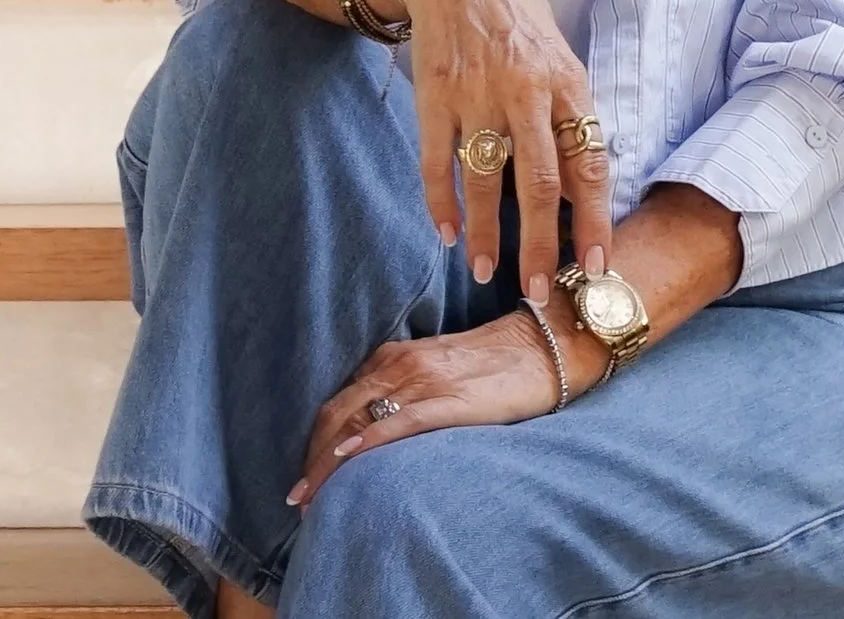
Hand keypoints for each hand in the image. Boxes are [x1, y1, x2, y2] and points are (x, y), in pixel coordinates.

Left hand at [286, 302, 606, 507]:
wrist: (545, 345)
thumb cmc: (493, 364)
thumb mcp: (436, 371)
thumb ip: (404, 391)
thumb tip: (372, 430)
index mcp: (393, 357)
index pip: (339, 402)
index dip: (315, 441)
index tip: (303, 474)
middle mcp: (399, 364)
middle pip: (337, 413)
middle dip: (311, 458)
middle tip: (298, 496)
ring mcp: (424, 380)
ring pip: (359, 420)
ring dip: (329, 462)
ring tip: (313, 496)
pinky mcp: (451, 400)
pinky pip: (400, 421)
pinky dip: (369, 439)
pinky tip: (350, 458)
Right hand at [354, 0, 613, 301]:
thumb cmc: (514, 18)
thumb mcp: (558, 53)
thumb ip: (569, 114)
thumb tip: (580, 185)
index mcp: (567, 83)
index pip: (588, 164)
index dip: (593, 220)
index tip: (596, 265)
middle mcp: (525, 91)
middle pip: (538, 183)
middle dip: (539, 244)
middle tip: (538, 290)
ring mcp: (477, 93)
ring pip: (483, 178)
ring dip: (485, 232)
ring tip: (486, 271)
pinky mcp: (434, 95)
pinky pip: (437, 160)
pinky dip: (439, 201)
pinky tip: (445, 233)